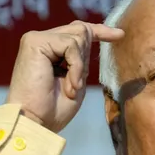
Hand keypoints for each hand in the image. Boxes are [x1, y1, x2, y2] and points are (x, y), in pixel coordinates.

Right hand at [6, 21, 124, 132]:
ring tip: (71, 88)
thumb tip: (97, 35)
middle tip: (76, 86)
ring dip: (80, 67)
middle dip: (86, 58)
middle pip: (80, 30)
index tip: (120, 35)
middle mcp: (41, 41)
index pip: (77, 31)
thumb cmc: (53, 110)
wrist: (34, 123)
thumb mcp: (77, 80)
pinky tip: (70, 86)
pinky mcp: (34, 42)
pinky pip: (71, 45)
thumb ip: (82, 59)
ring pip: (78, 36)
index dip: (100, 31)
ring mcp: (36, 39)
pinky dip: (76, 67)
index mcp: (49, 50)